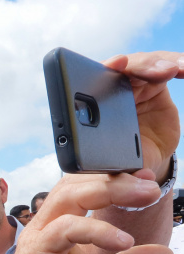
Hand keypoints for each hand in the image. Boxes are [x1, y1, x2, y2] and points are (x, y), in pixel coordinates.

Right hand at [0, 170, 172, 253]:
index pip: (81, 186)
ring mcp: (39, 236)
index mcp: (57, 222)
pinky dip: (97, 230)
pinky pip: (66, 231)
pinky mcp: (37, 253)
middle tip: (151, 186)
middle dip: (117, 180)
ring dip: (110, 192)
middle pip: (76, 184)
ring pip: (70, 198)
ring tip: (146, 197)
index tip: (147, 181)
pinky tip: (124, 241)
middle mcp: (45, 223)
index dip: (113, 178)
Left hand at [104, 51, 183, 180]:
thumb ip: (121, 170)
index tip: (117, 65)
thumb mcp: (119, 169)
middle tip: (158, 73)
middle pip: (120, 69)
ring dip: (159, 63)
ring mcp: (132, 85)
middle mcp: (108, 92)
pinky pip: (165, 66)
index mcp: (91, 109)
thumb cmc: (124, 163)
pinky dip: (176, 63)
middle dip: (138, 66)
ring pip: (143, 64)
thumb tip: (137, 177)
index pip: (90, 82)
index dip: (103, 71)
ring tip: (176, 69)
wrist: (142, 160)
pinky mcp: (153, 84)